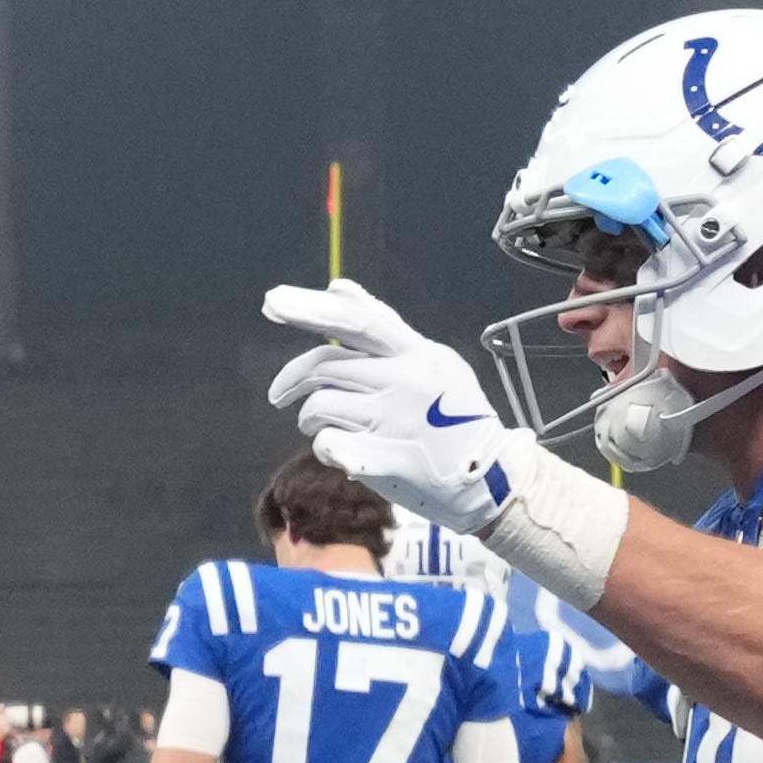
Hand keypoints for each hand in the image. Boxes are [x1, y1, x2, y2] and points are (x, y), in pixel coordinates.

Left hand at [260, 280, 571, 541]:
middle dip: (291, 377)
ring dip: (310, 416)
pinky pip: (327, 443)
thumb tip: (338, 287)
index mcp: (416, 353)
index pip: (357, 321)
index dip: (312, 309)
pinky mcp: (383, 459)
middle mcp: (404, 381)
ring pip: (320, 405)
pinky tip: (341, 448)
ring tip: (322, 424)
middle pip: (326, 364)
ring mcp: (393, 420)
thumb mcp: (429, 360)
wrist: (489, 475)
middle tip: (277, 394)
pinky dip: (324, 445)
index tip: (273, 302)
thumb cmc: (453, 416)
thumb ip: (384, 327)